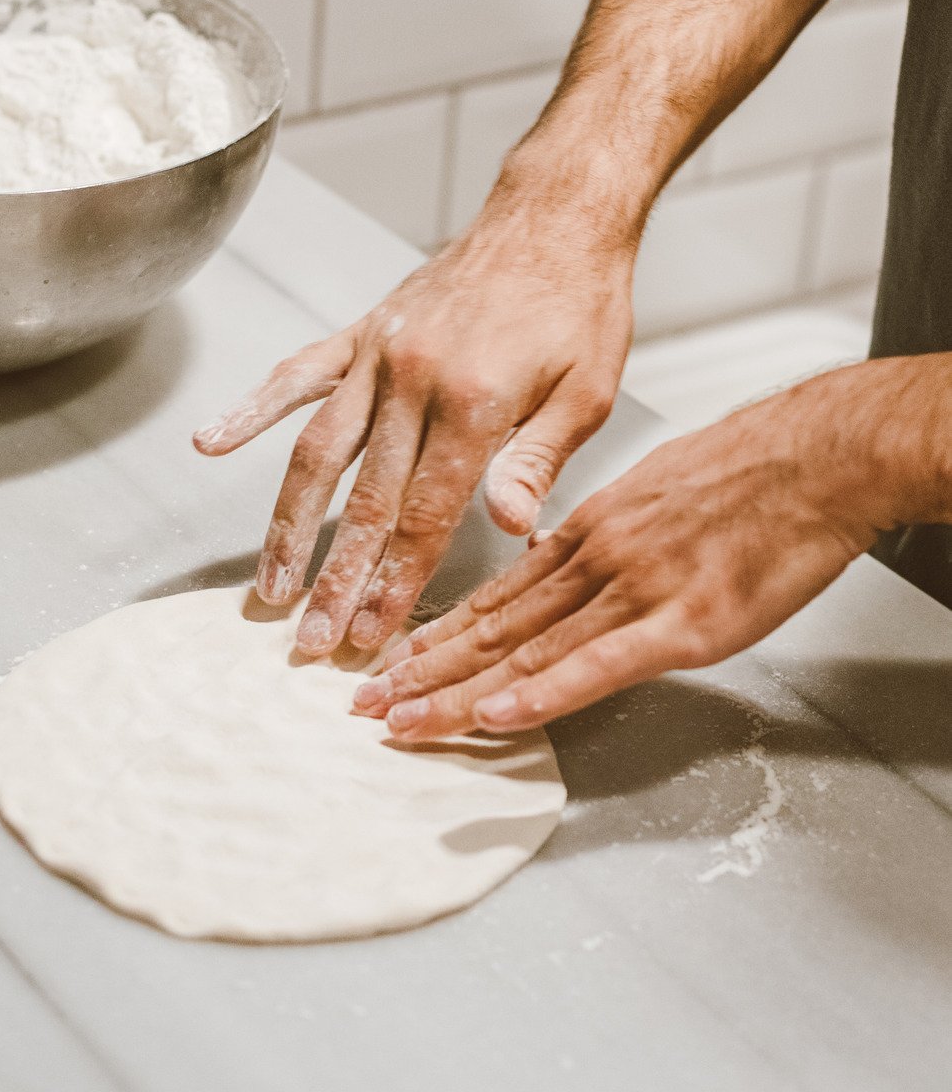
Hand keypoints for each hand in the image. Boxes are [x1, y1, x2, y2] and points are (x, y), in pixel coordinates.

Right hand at [194, 173, 635, 658]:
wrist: (552, 218)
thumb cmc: (580, 306)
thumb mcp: (587, 390)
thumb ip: (538, 461)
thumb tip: (509, 532)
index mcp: (475, 402)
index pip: (424, 514)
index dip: (393, 582)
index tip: (368, 636)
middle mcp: (413, 380)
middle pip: (364, 499)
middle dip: (336, 578)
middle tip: (311, 641)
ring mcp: (378, 353)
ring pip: (317, 450)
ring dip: (289, 523)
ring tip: (268, 584)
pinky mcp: (362, 331)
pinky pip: (297, 374)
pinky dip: (251, 410)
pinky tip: (211, 443)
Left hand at [352, 365, 897, 736]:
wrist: (812, 457)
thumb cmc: (744, 471)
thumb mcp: (651, 489)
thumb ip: (604, 535)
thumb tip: (565, 566)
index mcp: (588, 532)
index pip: (497, 596)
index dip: (439, 633)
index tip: (392, 661)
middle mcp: (595, 561)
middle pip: (495, 627)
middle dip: (424, 670)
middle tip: (364, 704)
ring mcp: (635, 591)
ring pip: (528, 650)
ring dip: (457, 691)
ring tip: (401, 719)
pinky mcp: (682, 622)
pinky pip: (598, 665)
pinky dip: (543, 693)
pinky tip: (497, 714)